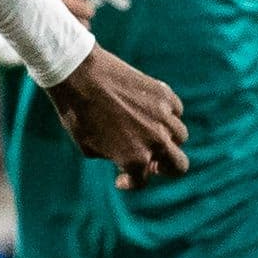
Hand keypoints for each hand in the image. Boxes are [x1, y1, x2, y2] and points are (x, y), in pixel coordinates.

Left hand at [42, 46, 189, 187]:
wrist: (79, 75)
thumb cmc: (77, 114)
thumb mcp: (88, 147)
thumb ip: (114, 157)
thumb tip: (127, 157)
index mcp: (135, 159)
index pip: (143, 180)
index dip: (130, 182)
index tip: (121, 178)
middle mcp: (155, 140)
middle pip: (179, 166)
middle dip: (167, 168)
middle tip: (153, 162)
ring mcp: (163, 116)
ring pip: (180, 136)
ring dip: (167, 139)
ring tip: (149, 132)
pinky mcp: (164, 94)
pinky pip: (176, 111)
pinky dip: (167, 115)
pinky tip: (151, 112)